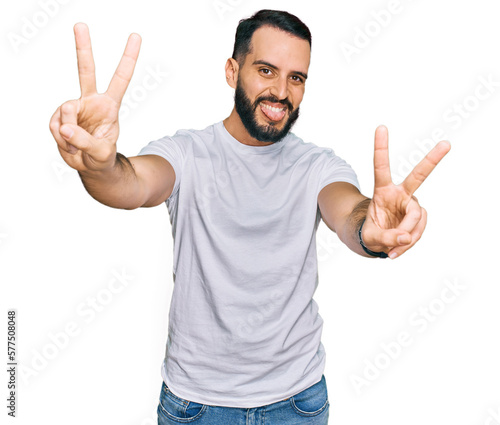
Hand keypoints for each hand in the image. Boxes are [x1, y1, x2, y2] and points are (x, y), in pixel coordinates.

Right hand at [49, 23, 140, 171]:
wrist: (89, 166)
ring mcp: (74, 108)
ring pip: (65, 112)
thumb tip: (65, 127)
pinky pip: (55, 126)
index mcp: (110, 105)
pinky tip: (70, 145)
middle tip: (80, 25)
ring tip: (78, 146)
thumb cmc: (102, 157)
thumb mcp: (101, 154)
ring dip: (69, 134)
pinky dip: (61, 140)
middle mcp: (91, 101)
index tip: (136, 36)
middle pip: (86, 70)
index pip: (121, 78)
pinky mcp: (59, 117)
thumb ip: (85, 141)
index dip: (128, 58)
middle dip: (83, 47)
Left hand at [361, 125, 450, 258]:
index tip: (381, 127)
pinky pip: (418, 230)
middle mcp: (400, 194)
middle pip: (418, 176)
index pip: (381, 167)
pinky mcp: (418, 217)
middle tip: (446, 143)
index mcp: (382, 191)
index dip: (381, 148)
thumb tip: (405, 237)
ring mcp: (411, 205)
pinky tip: (397, 249)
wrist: (378, 242)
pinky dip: (408, 243)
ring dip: (405, 236)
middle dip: (432, 160)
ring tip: (392, 248)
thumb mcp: (369, 238)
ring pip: (416, 218)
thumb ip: (385, 237)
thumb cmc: (370, 234)